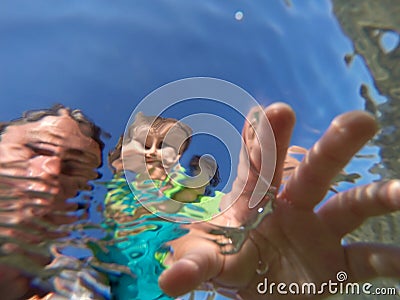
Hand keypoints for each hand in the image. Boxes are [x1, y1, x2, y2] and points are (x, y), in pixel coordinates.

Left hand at [158, 103, 399, 298]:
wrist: (258, 284)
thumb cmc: (231, 259)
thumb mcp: (212, 259)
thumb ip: (196, 265)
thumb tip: (169, 279)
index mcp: (257, 197)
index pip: (261, 163)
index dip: (267, 139)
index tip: (275, 111)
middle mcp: (293, 204)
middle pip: (314, 170)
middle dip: (333, 146)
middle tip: (359, 120)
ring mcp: (319, 230)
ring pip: (351, 206)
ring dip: (377, 198)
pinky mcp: (337, 261)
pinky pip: (367, 259)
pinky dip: (390, 261)